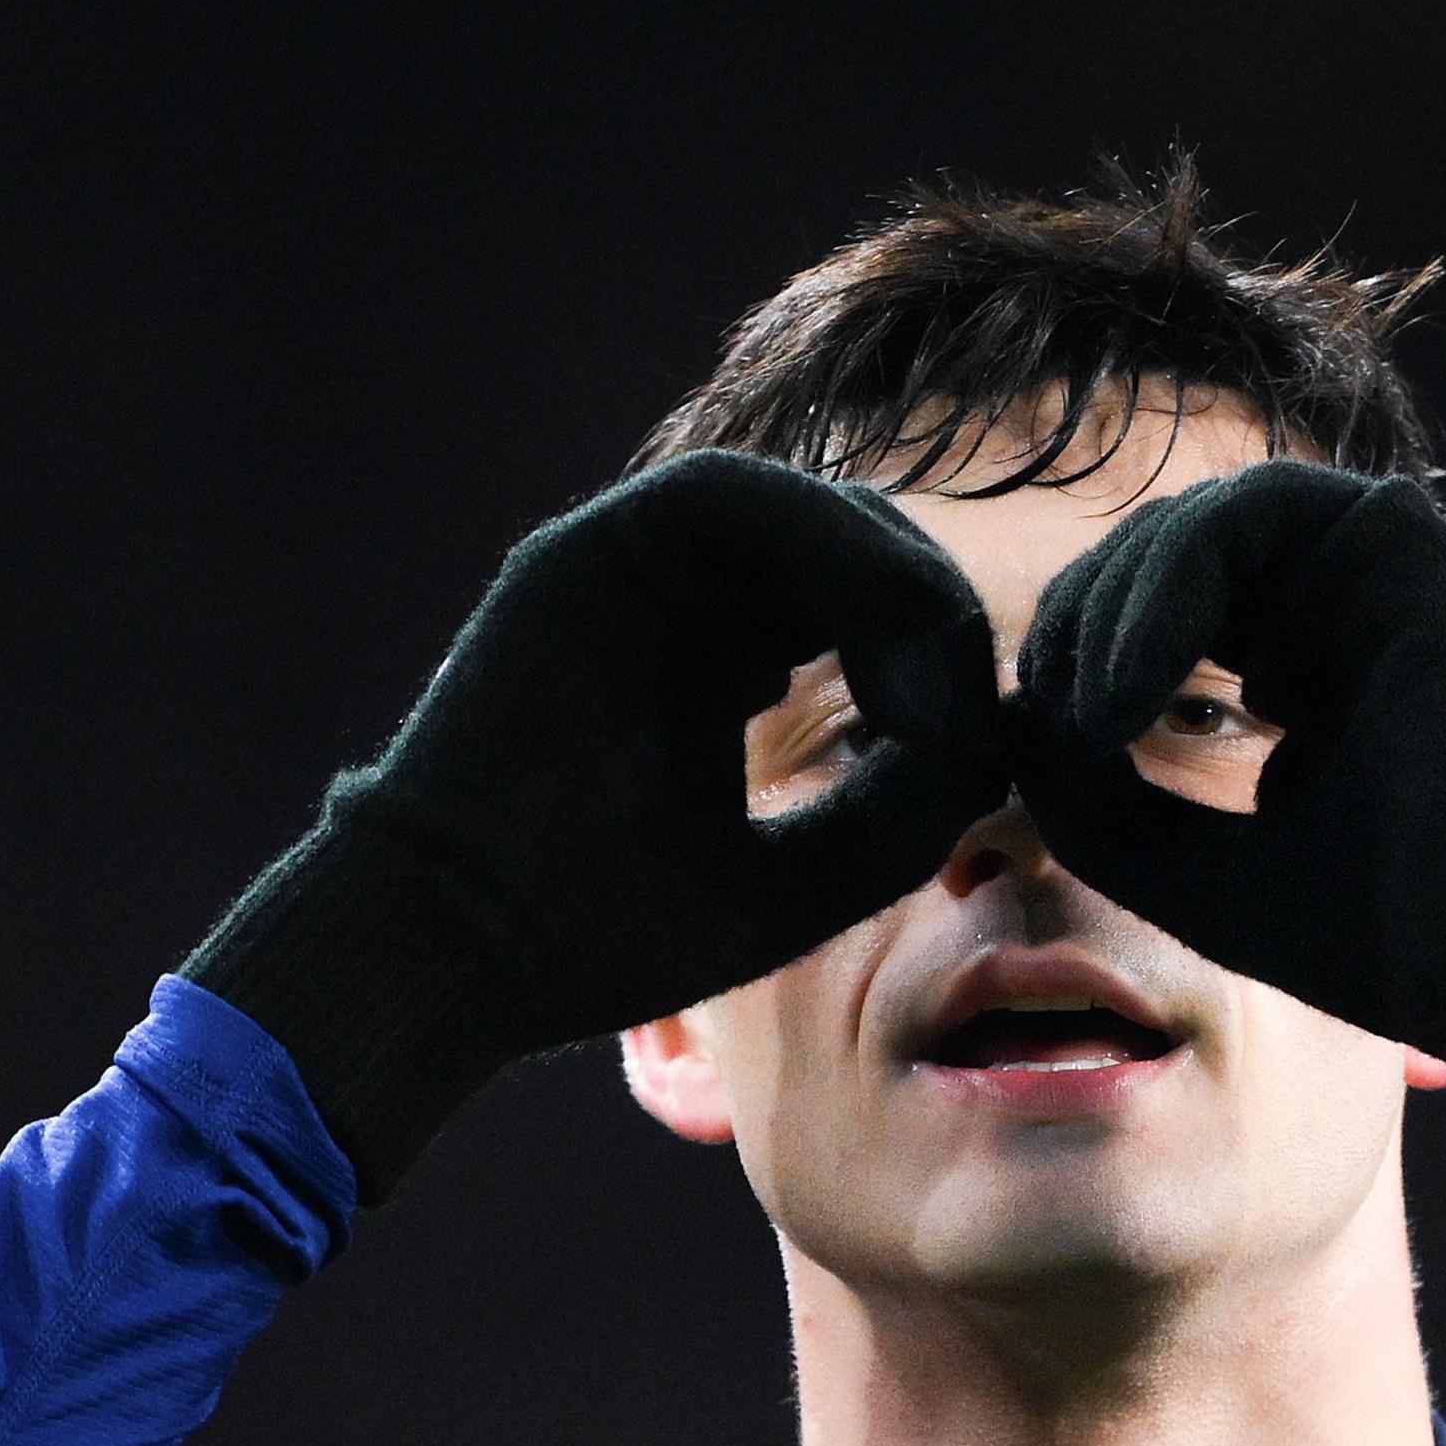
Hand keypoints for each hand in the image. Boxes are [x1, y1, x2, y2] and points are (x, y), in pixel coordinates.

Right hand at [182, 451, 1007, 1195]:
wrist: (456, 954)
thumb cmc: (602, 938)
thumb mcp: (795, 886)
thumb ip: (897, 818)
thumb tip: (990, 747)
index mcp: (718, 675)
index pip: (868, 618)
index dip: (941, 668)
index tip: (967, 759)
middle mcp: (679, 609)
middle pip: (856, 552)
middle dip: (933, 621)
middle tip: (960, 721)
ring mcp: (630, 573)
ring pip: (808, 509)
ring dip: (895, 581)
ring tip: (925, 694)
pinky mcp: (590, 552)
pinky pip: (731, 492)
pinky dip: (829, 541)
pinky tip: (875, 642)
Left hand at [1015, 461, 1445, 1148]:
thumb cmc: (1374, 933)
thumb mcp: (1187, 868)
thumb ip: (1096, 798)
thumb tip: (1006, 716)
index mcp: (1310, 674)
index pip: (1161, 624)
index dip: (1080, 670)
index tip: (1032, 753)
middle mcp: (1344, 611)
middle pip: (1167, 564)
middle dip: (1083, 632)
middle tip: (1042, 720)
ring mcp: (1379, 569)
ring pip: (1197, 527)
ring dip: (1113, 608)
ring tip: (1084, 712)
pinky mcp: (1404, 540)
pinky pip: (1246, 513)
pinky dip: (1164, 586)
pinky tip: (1123, 687)